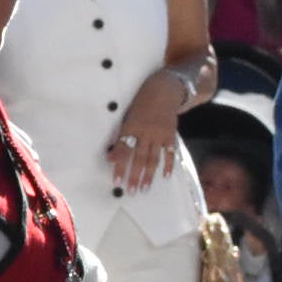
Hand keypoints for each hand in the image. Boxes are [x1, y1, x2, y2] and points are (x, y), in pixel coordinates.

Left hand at [109, 71, 185, 192]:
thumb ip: (121, 137)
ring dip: (148, 175)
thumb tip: (110, 157)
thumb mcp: (127, 117)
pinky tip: (165, 176)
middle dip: (134, 176)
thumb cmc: (140, 104)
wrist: (162, 90)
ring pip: (153, 158)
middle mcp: (145, 132)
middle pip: (139, 158)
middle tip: (130, 191)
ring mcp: (159, 134)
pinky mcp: (170, 134)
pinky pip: (169, 152)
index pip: (124, 151)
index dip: (120, 167)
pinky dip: (168, 164)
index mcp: (131, 126)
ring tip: (144, 188)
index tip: (116, 182)